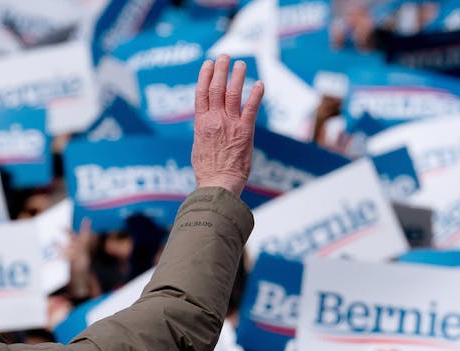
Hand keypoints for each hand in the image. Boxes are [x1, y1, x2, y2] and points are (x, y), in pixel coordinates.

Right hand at [191, 55, 263, 195]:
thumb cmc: (207, 171)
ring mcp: (230, 124)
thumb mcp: (199, 147)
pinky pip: (251, 108)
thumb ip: (204, 132)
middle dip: (220, 69)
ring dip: (237, 76)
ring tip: (241, 64)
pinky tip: (260, 84)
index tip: (207, 64)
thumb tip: (206, 125)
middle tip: (224, 56)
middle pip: (216, 88)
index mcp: (201, 124)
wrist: (218, 184)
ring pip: (233, 93)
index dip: (205, 76)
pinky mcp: (245, 132)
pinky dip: (256, 94)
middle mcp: (214, 120)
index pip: (201, 93)